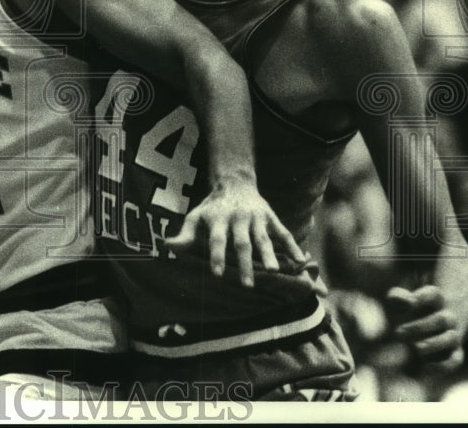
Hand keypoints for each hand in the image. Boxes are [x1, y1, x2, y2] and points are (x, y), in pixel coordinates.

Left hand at [166, 180, 306, 286]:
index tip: (216, 274)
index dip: (216, 255)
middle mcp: (238, 217)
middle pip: (242, 243)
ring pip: (263, 239)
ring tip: (274, 272)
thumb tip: (167, 247)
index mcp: (218, 218)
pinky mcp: (271, 217)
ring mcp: (256, 217)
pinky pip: (283, 232)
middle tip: (247, 286)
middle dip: (244, 264)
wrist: (234, 182)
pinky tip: (300, 261)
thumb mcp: (196, 216)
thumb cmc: (212, 207)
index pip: (217, 239)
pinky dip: (292, 246)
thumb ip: (185, 234)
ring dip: (269, 256)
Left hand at [386, 285, 464, 372]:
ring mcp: (452, 335)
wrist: (434, 322)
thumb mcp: (403, 299)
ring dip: (432, 344)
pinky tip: (423, 368)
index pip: (432, 294)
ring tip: (414, 348)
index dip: (421, 297)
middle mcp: (447, 317)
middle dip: (420, 327)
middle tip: (397, 332)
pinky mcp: (454, 353)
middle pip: (441, 320)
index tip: (407, 303)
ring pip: (450, 339)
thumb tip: (403, 303)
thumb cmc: (412, 307)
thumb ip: (399, 297)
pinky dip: (442, 366)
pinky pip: (454, 361)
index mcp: (435, 299)